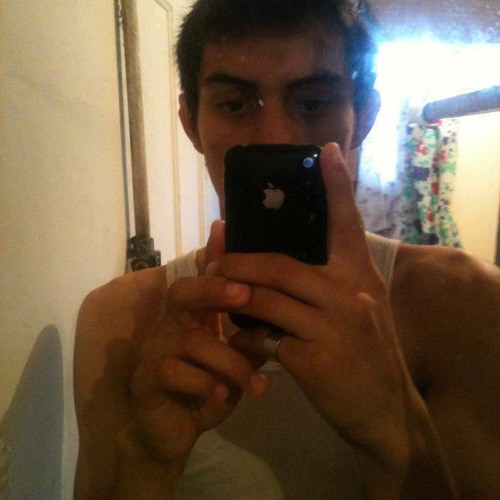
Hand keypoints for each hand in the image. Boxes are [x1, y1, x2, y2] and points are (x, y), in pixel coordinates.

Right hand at [125, 221, 267, 464]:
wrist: (175, 434)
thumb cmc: (209, 390)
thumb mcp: (237, 362)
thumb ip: (251, 335)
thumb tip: (278, 308)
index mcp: (193, 316)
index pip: (201, 278)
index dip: (212, 254)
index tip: (225, 228)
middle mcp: (170, 325)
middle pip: (182, 292)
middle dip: (214, 289)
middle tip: (245, 293)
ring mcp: (154, 350)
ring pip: (191, 340)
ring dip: (229, 362)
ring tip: (257, 385)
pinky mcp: (145, 378)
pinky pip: (172, 371)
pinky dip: (203, 382)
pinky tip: (221, 394)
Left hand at [214, 143, 423, 466]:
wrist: (386, 413)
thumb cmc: (368, 356)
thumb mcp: (360, 312)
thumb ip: (329, 287)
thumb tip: (281, 269)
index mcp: (360, 277)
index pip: (348, 223)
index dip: (337, 186)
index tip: (326, 151)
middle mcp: (350, 293)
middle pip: (281, 264)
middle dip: (240, 261)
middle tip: (215, 260)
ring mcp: (334, 326)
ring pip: (266, 298)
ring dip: (234, 295)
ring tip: (214, 290)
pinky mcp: (315, 359)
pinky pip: (264, 338)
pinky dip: (245, 337)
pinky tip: (238, 341)